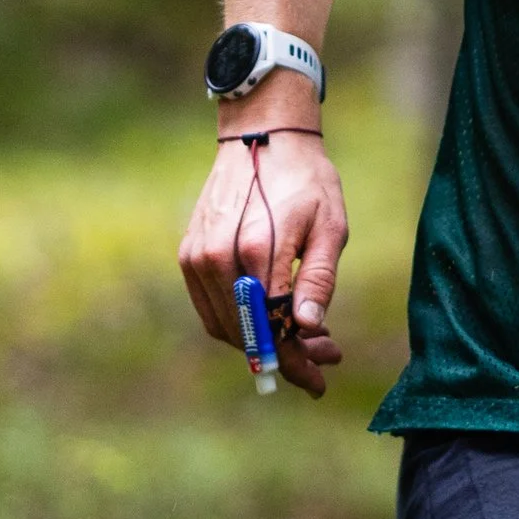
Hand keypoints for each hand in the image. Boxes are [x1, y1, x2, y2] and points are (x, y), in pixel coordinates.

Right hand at [177, 131, 349, 395]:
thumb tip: (309, 329)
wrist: (262, 136)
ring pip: (227, 326)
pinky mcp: (188, 254)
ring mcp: (198, 257)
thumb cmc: (306, 179)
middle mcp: (219, 257)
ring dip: (262, 342)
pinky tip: (270, 318)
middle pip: (249, 332)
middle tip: (323, 354)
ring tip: (303, 336)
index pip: (275, 326)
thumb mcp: (330, 225)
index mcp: (259, 249)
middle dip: (287, 354)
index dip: (298, 361)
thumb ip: (318, 279)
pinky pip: (210, 307)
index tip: (320, 382)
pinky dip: (238, 323)